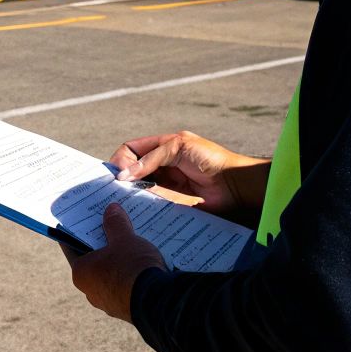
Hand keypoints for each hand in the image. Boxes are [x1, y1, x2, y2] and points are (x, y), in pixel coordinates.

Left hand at [64, 202, 165, 319]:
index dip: (77, 233)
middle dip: (102, 247)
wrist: (157, 302)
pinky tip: (142, 266)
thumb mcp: (124, 238)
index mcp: (81, 273)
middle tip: (110, 230)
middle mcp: (90, 291)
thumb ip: (115, 223)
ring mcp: (108, 303)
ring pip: (110, 277)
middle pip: (93, 263)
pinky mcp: (126, 310)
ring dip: (118, 264)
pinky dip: (131, 277)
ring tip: (131, 246)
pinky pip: (125, 288)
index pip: (71, 248)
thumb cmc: (131, 266)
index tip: (82, 223)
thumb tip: (111, 209)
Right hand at [109, 130, 269, 226]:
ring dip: (131, 191)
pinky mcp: (171, 201)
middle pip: (132, 169)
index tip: (118, 173)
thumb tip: (123, 176)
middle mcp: (161, 165)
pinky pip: (151, 201)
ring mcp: (166, 183)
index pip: (132, 149)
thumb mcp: (177, 148)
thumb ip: (151, 159)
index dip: (121, 159)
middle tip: (117, 187)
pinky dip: (143, 203)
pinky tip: (140, 205)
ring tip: (126, 197)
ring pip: (139, 187)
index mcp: (163, 146)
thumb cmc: (209, 159)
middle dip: (123, 176)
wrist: (233, 184)